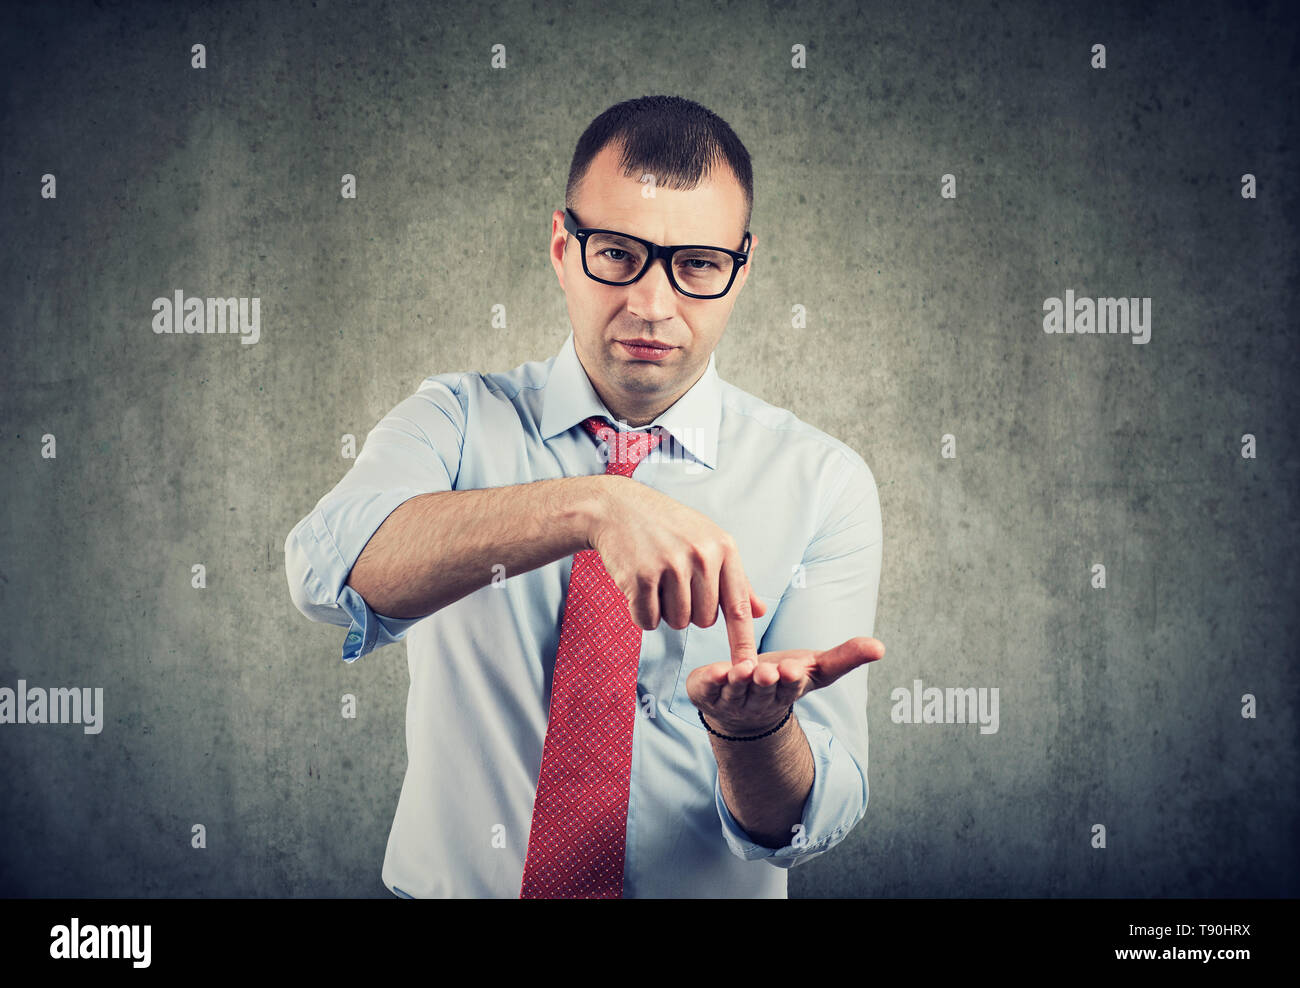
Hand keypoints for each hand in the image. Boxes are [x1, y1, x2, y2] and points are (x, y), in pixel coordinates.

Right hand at [586, 475, 766, 631]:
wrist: (619, 508)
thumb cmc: (668, 527)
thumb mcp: (708, 541)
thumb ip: (734, 579)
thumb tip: (759, 611)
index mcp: (723, 548)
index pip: (738, 606)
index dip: (742, 642)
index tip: (747, 667)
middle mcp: (701, 556)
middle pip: (704, 620)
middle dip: (688, 610)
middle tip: (673, 581)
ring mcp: (671, 565)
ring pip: (677, 622)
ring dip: (664, 610)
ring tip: (656, 580)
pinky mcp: (641, 576)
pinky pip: (648, 620)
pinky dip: (641, 612)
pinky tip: (637, 586)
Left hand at [688, 636, 884, 735]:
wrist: (740, 708)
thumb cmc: (782, 680)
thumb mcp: (816, 668)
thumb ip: (845, 657)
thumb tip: (881, 647)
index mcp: (786, 692)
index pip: (791, 688)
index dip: (791, 680)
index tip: (795, 670)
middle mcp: (759, 700)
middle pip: (763, 692)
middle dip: (766, 682)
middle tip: (768, 672)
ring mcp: (730, 700)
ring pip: (735, 693)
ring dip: (739, 682)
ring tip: (742, 670)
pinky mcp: (705, 693)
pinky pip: (706, 690)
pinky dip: (710, 681)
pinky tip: (715, 671)